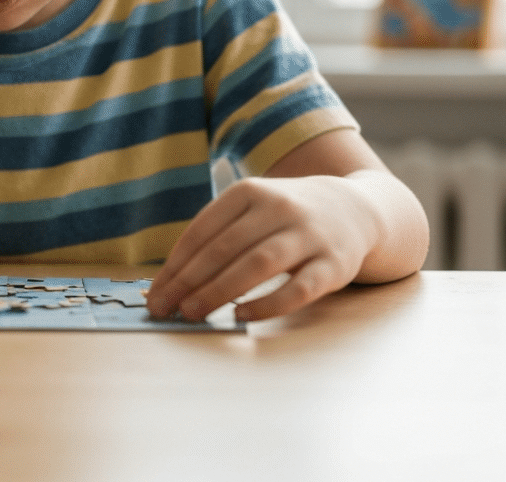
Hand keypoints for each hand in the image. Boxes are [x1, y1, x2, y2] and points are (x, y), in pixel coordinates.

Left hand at [146, 175, 379, 322]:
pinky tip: (241, 315)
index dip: (175, 264)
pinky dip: (267, 304)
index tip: (155, 292)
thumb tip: (171, 279)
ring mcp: (307, 235)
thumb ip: (217, 236)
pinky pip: (297, 288)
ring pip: (257, 264)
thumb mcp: (251, 209)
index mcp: (248, 192)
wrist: (352, 208)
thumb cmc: (284, 216)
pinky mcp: (333, 264)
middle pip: (224, 247)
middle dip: (189, 281)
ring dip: (220, 291)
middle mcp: (277, 208)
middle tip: (165, 307)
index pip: (202, 230)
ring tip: (192, 312)